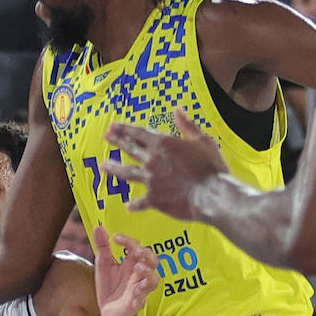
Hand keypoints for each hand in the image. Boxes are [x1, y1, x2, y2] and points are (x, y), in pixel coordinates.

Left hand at [94, 225, 159, 315]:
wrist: (106, 313)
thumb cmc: (109, 287)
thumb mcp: (103, 264)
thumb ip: (103, 247)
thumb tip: (98, 226)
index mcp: (131, 263)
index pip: (136, 247)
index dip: (128, 240)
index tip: (116, 237)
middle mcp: (138, 275)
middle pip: (154, 261)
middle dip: (148, 254)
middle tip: (137, 251)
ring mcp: (139, 289)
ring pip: (154, 280)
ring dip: (149, 273)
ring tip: (139, 268)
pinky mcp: (135, 304)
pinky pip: (143, 298)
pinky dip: (141, 293)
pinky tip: (135, 290)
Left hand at [106, 109, 230, 220]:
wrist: (212, 195)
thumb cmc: (211, 167)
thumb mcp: (202, 141)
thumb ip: (187, 125)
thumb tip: (177, 109)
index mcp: (163, 144)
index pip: (139, 134)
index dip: (125, 129)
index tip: (114, 126)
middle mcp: (153, 160)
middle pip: (130, 149)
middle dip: (117, 141)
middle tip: (106, 137)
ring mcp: (151, 180)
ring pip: (127, 173)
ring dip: (114, 168)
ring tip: (103, 166)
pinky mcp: (154, 199)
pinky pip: (140, 202)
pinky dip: (134, 204)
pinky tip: (128, 206)